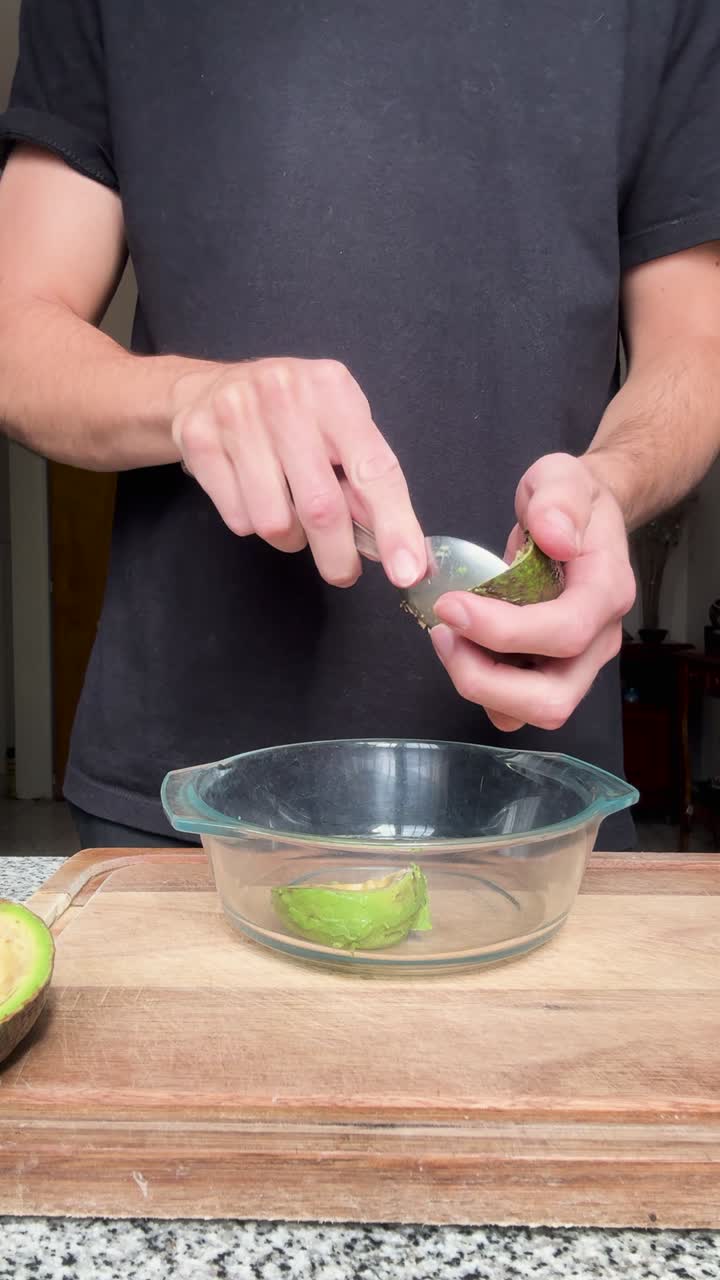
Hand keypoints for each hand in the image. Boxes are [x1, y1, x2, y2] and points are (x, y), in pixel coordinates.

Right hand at [171, 358, 425, 587]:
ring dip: (291, 537)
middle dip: (338, 555)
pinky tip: (252, 494)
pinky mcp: (198, 440)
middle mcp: (284, 394)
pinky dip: (253, 523)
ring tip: (288, 512)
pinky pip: (238, 519)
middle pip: (321, 506)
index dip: (395, 525)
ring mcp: (236, 414)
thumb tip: (393, 542)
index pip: (374, 468)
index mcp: (333, 389)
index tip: (408, 572)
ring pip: (274, 522)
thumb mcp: (337, 427)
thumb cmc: (289, 415)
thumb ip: (364, 476)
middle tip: (344, 572)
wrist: (204, 388)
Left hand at [430, 453, 635, 731]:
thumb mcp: (563, 476)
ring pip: (534, 713)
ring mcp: (580, 663)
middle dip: (485, 679)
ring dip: (480, 687)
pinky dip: (485, 691)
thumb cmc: (571, 499)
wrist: (583, 519)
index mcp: (607, 591)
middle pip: (552, 699)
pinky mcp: (555, 674)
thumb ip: (559, 497)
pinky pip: (517, 709)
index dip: (502, 630)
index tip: (451, 605)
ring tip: (447, 639)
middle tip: (443, 634)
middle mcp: (600, 639)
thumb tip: (556, 536)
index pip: (564, 632)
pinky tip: (464, 649)